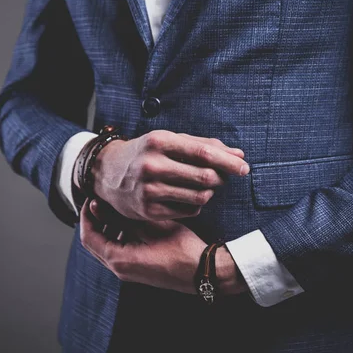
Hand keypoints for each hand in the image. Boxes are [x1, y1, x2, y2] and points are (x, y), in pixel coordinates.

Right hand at [75, 130, 248, 220]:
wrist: (107, 173)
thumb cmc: (146, 153)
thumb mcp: (170, 141)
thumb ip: (204, 145)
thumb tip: (239, 155)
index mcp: (159, 142)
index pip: (203, 153)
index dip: (228, 161)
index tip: (245, 167)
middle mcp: (152, 166)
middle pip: (205, 177)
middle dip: (221, 178)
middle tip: (221, 177)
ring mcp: (149, 191)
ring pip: (200, 196)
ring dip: (209, 192)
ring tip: (204, 186)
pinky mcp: (149, 211)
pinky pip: (190, 211)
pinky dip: (197, 204)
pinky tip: (187, 196)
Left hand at [80, 198, 248, 295]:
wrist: (205, 272)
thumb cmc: (183, 250)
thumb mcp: (153, 227)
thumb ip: (124, 218)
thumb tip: (99, 206)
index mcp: (119, 260)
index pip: (88, 236)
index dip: (87, 216)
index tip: (93, 198)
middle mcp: (120, 269)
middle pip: (95, 243)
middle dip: (96, 221)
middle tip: (104, 201)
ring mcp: (130, 272)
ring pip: (108, 246)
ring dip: (109, 228)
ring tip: (120, 208)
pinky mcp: (139, 270)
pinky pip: (121, 251)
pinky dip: (121, 236)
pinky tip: (134, 222)